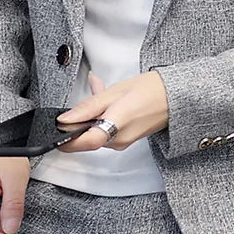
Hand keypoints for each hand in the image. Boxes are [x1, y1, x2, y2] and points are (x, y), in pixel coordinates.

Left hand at [54, 69, 168, 151]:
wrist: (177, 97)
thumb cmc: (152, 90)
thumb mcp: (116, 91)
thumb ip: (88, 106)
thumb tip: (65, 119)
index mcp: (117, 125)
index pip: (85, 141)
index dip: (66, 139)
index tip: (55, 129)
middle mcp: (119, 140)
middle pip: (87, 137)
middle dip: (79, 121)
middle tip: (83, 100)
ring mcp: (123, 142)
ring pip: (95, 133)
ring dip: (91, 117)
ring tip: (101, 95)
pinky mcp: (126, 140)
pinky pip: (105, 131)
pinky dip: (101, 118)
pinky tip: (108, 102)